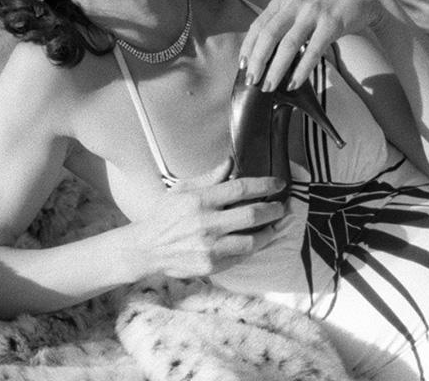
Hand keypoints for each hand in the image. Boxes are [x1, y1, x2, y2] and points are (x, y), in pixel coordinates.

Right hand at [132, 160, 286, 278]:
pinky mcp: (212, 265)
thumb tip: (230, 162)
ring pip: (252, 240)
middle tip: (281, 206)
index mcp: (199, 200)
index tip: (278, 184)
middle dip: (274, 209)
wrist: (147, 249)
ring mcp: (210, 247)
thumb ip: (208, 178)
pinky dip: (253, 247)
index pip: (240, 188)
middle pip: (252, 214)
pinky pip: (242, 256)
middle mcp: (206, 223)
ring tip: (273, 225)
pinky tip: (257, 240)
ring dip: (269, 231)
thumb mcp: (181, 190)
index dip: (264, 185)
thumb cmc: (164, 216)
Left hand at [238, 0, 387, 91]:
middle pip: (268, 35)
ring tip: (268, 87)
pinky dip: (301, 70)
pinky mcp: (331, 23)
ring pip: (288, 45)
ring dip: (276, 69)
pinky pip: (312, 51)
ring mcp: (313, 12)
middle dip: (257, 61)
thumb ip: (283, 22)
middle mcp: (295, 3)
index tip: (243, 66)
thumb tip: (263, 53)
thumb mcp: (300, 6)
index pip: (258, 25)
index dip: (248, 47)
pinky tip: (294, 83)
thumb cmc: (327, 6)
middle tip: (251, 81)